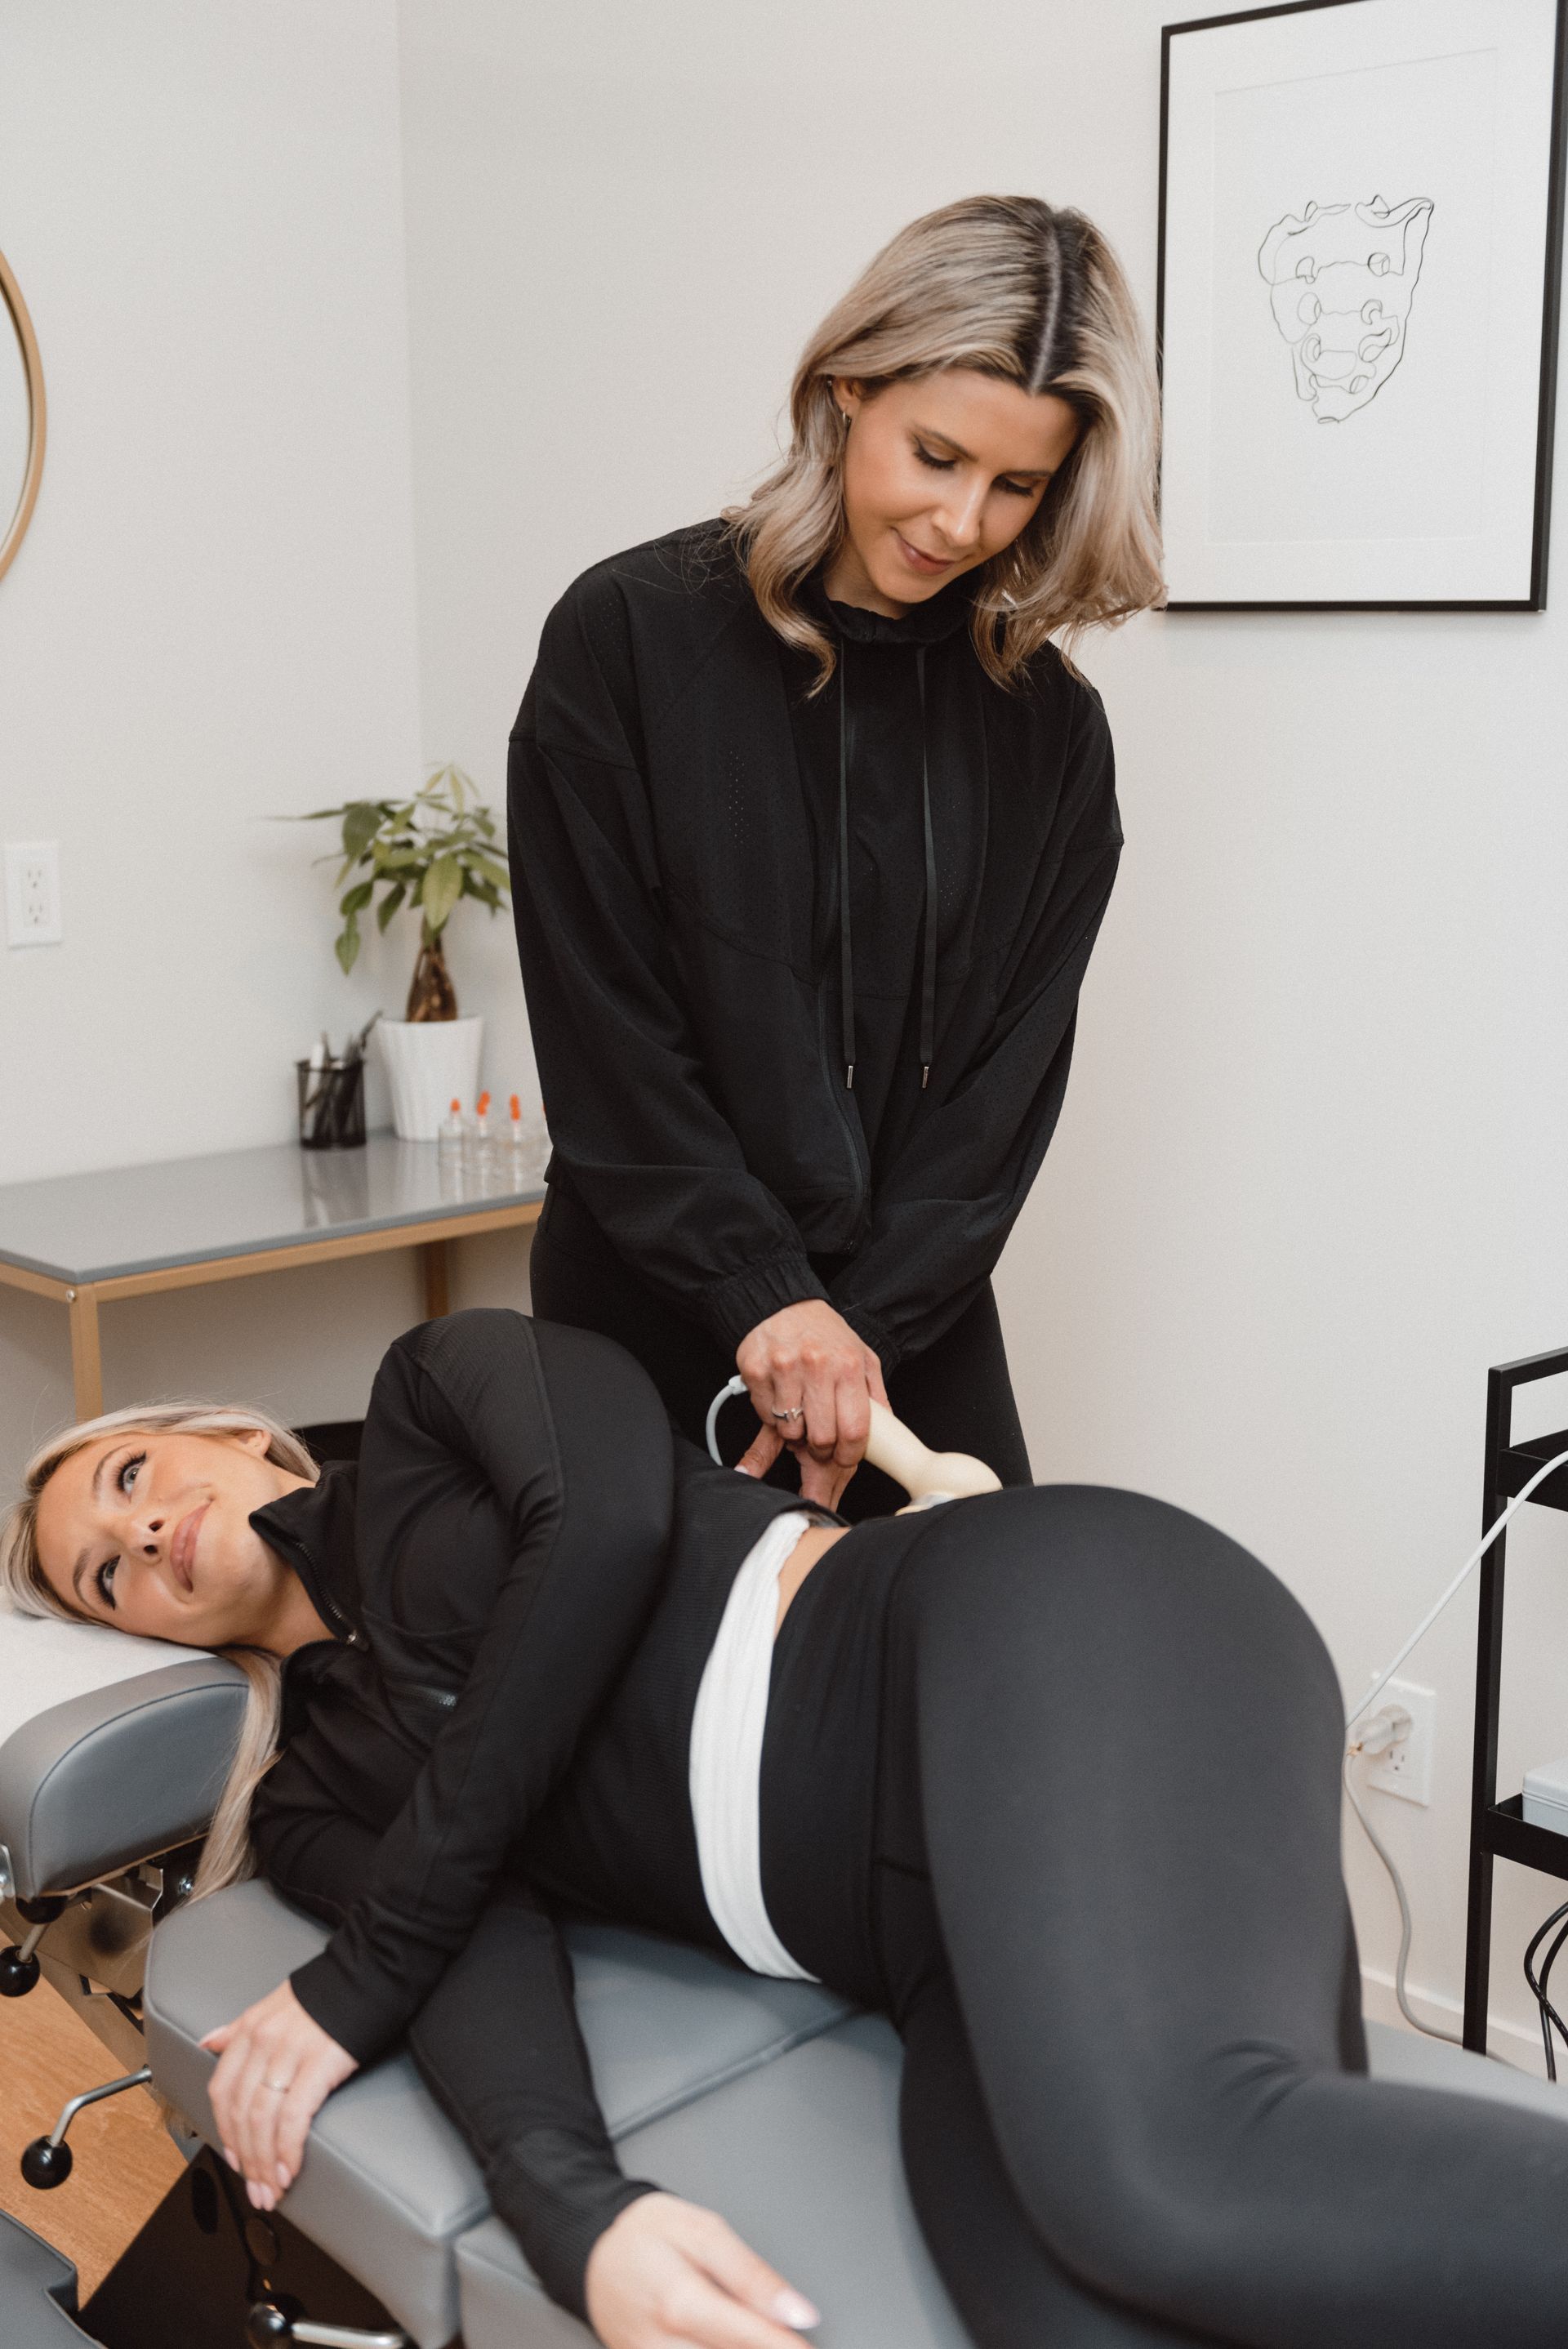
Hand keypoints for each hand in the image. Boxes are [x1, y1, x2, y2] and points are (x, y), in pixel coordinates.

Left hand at [201, 1981, 357, 2209]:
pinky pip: (292, 2118)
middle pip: (241, 2114)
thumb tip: (210, 2043)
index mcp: (249, 2030)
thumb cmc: (327, 1991)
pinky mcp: (318, 2064)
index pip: (222, 2091)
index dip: (224, 2131)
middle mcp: (263, 2042)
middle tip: (255, 2190)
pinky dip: (287, 2151)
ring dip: (264, 2165)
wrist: (370, 1970)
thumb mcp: (273, 2005)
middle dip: (246, 2161)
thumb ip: (239, 2029)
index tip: (234, 2159)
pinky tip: (289, 2170)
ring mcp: (289, 2053)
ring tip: (272, 2190)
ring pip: (262, 2122)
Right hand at [585, 2192, 818, 2347]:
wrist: (592, 2252)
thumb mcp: (704, 2231)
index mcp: (680, 2302)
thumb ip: (752, 2275)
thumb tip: (798, 2311)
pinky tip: (729, 2343)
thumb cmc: (646, 2233)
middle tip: (785, 2340)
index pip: (750, 2339)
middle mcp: (661, 2346)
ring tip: (757, 2337)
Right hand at [734, 1301, 885, 1509]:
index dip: (850, 1454)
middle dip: (822, 1449)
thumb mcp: (861, 1355)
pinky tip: (782, 1398)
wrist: (783, 1304)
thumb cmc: (823, 1333)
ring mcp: (783, 1369)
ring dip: (796, 1432)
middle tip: (821, 1442)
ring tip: (800, 1412)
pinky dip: (774, 1416)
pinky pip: (766, 1416)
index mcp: (847, 1365)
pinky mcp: (755, 1371)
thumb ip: (875, 1394)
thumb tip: (886, 1430)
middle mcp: (816, 1366)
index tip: (845, 1458)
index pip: (854, 1429)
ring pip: (791, 1431)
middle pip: (822, 1437)